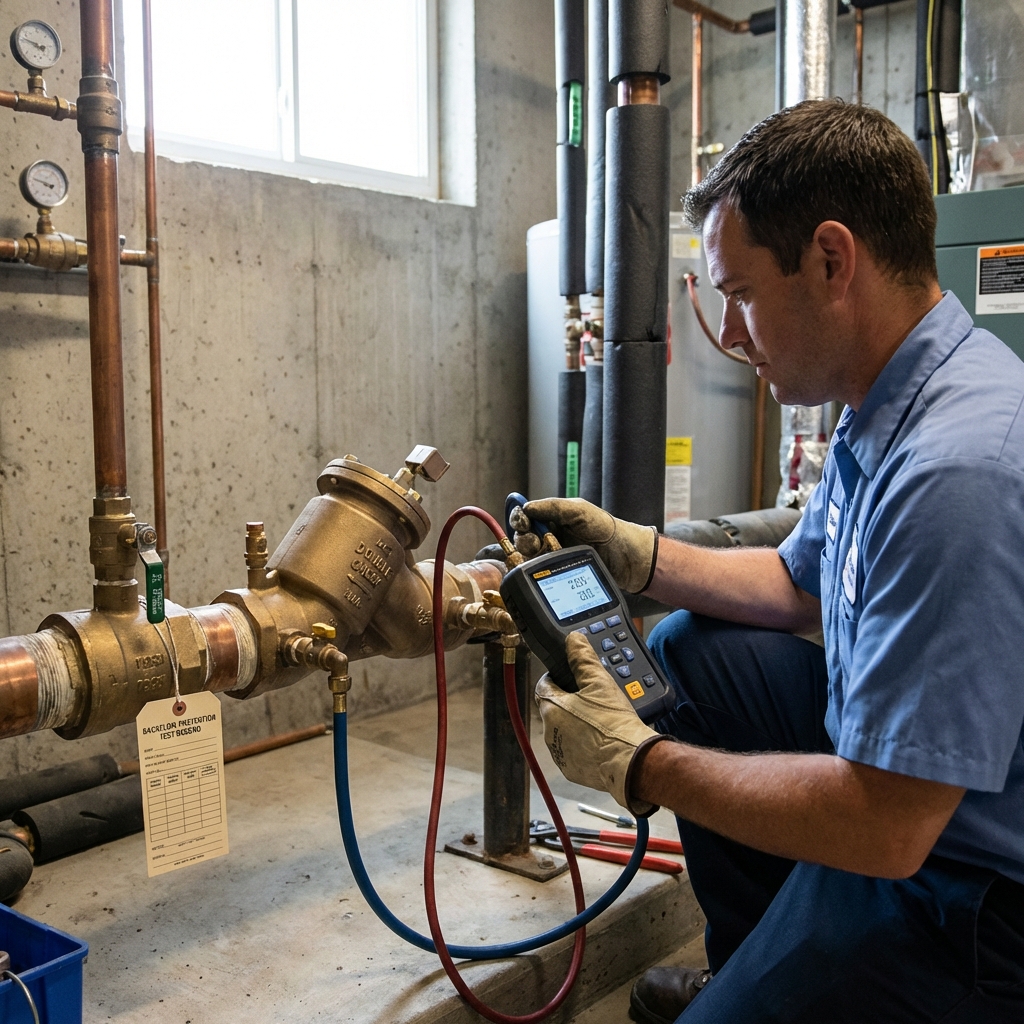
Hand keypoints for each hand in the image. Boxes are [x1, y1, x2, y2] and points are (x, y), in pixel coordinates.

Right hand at [518, 498, 657, 592]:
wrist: (626, 558)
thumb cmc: (607, 530)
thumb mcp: (579, 511)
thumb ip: (552, 507)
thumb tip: (525, 507)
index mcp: (553, 517)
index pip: (525, 516)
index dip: (520, 519)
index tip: (523, 523)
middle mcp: (550, 535)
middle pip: (523, 538)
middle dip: (526, 540)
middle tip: (539, 542)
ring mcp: (554, 555)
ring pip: (529, 556)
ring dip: (533, 555)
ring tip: (550, 554)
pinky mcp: (558, 573)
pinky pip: (540, 573)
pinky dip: (539, 572)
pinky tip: (547, 569)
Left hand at [535, 632, 668, 814]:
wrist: (631, 761)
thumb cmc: (614, 723)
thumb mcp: (600, 682)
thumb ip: (583, 658)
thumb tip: (573, 640)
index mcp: (551, 708)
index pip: (544, 685)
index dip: (557, 678)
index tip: (570, 678)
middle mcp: (549, 732)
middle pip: (554, 709)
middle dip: (569, 702)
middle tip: (592, 699)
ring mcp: (559, 753)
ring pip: (562, 731)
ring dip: (575, 725)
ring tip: (600, 721)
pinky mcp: (571, 770)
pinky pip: (572, 752)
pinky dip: (583, 746)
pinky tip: (600, 740)